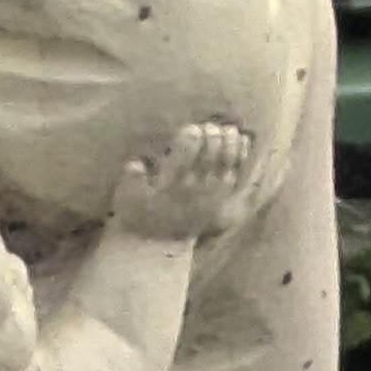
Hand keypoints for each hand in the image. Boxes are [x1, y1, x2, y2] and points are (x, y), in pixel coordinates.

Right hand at [112, 121, 256, 240]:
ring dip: (230, 146)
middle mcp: (194, 189)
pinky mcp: (223, 201)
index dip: (190, 143)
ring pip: (226, 168)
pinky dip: (241, 159)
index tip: (192, 128)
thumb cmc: (140, 215)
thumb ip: (132, 181)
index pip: (183, 161)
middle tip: (212, 126)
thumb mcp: (127, 199)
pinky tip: (243, 141)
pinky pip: (237, 177)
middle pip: (208, 161)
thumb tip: (134, 164)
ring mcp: (211, 196)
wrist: (159, 244)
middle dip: (212, 140)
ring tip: (230, 129)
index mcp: (170, 185)